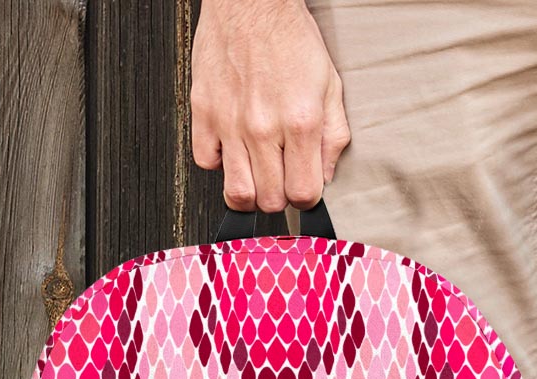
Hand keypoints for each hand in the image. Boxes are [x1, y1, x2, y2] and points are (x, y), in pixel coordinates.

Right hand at [190, 0, 350, 211]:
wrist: (251, 1)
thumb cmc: (290, 39)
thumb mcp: (330, 87)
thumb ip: (333, 137)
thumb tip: (326, 176)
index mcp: (300, 123)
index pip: (303, 194)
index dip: (306, 199)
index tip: (304, 188)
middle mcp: (263, 127)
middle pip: (270, 201)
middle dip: (279, 197)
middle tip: (281, 179)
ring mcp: (230, 122)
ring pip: (237, 192)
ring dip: (250, 192)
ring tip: (257, 175)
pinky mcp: (203, 111)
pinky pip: (205, 162)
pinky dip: (219, 163)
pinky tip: (232, 149)